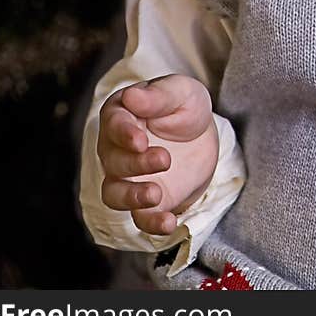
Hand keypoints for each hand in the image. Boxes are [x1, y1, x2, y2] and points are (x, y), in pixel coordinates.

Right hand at [97, 74, 219, 235]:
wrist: (202, 136)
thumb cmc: (185, 106)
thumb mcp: (181, 92)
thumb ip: (158, 95)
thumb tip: (131, 97)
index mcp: (121, 115)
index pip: (113, 125)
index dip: (124, 134)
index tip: (140, 141)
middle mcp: (115, 149)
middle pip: (114, 161)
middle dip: (136, 163)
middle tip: (165, 158)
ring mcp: (127, 178)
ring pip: (114, 194)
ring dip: (132, 197)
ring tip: (156, 194)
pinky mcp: (144, 201)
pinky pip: (140, 218)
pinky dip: (151, 223)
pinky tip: (169, 223)